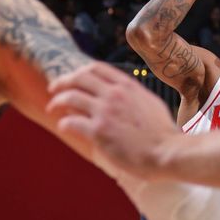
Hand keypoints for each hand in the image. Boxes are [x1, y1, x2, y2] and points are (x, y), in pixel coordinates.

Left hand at [47, 62, 179, 180]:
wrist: (167, 152)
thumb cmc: (163, 133)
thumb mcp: (150, 103)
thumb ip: (133, 96)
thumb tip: (121, 96)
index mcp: (128, 86)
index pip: (97, 68)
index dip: (80, 71)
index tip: (73, 78)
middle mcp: (114, 94)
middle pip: (79, 78)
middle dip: (63, 82)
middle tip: (54, 89)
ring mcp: (105, 111)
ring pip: (70, 97)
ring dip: (57, 101)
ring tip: (52, 108)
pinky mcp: (98, 131)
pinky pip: (71, 122)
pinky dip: (64, 122)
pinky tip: (64, 126)